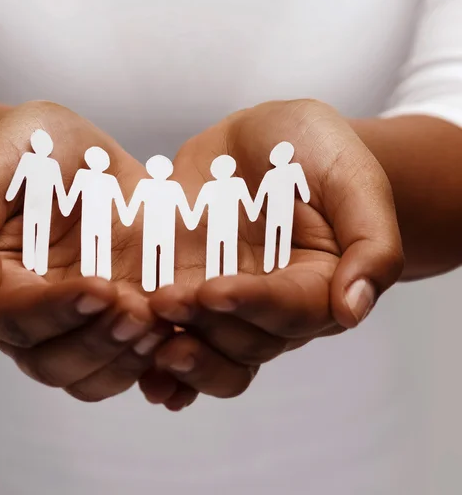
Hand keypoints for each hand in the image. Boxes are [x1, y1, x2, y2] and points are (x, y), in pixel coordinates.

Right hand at [0, 101, 168, 401]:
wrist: (71, 153)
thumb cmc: (26, 153)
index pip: (16, 319)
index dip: (58, 312)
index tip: (101, 288)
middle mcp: (33, 317)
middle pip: (54, 362)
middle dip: (98, 342)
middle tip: (138, 311)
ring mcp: (78, 323)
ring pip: (94, 376)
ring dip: (128, 358)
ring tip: (163, 322)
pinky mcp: (118, 316)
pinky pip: (132, 361)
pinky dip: (155, 359)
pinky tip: (180, 331)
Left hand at [141, 99, 403, 408]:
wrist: (258, 140)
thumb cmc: (310, 148)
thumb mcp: (350, 176)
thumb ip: (369, 241)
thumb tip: (353, 311)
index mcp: (319, 283)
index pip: (292, 310)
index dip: (254, 305)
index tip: (215, 290)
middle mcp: (273, 306)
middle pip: (246, 342)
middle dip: (205, 326)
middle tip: (164, 302)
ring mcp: (228, 303)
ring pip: (210, 351)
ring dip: (179, 356)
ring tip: (143, 339)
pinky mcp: (190, 291)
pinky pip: (178, 335)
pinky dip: (157, 358)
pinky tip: (138, 368)